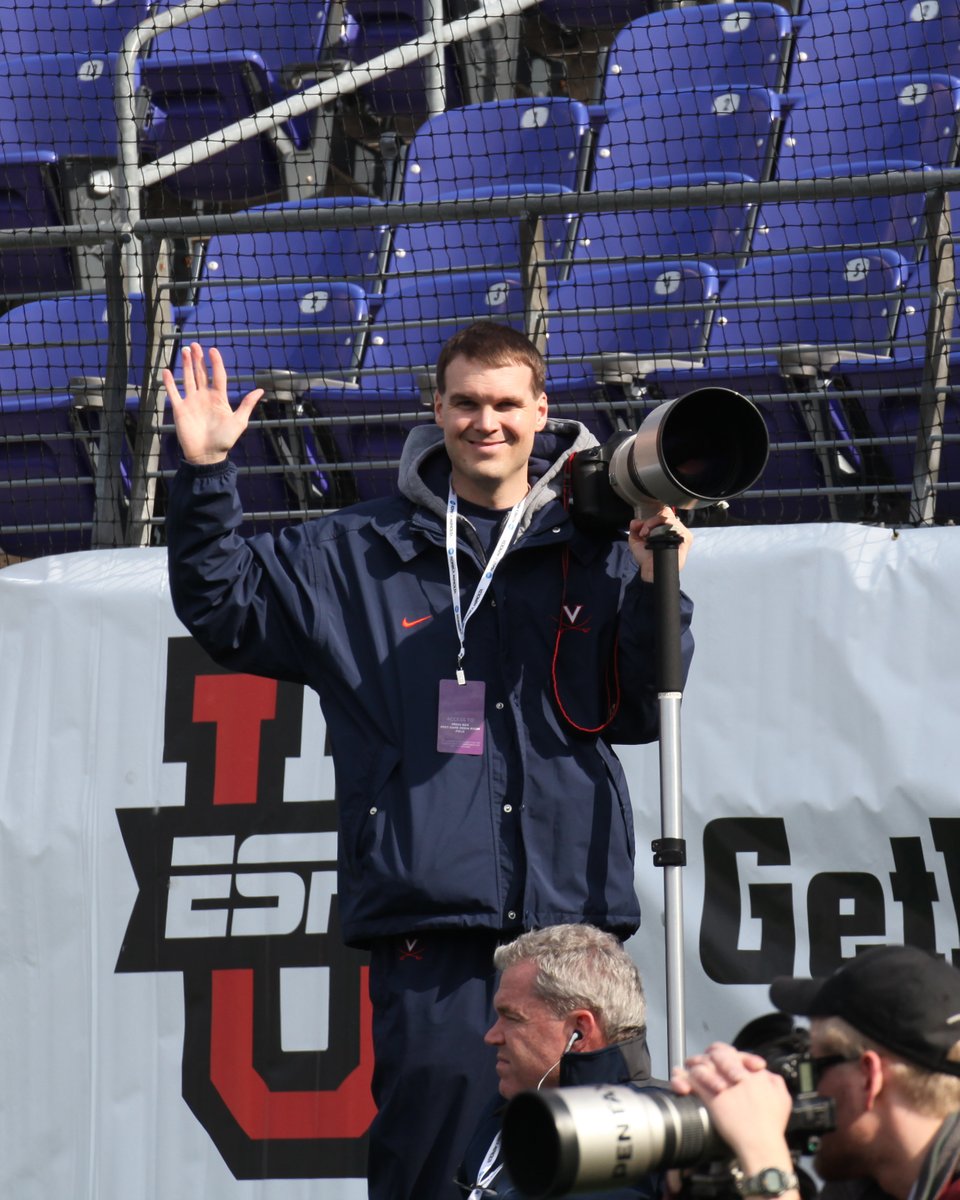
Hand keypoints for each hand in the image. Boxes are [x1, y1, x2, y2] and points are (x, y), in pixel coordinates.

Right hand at [163, 342, 262, 465]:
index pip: (218, 376)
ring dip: (186, 366)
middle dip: (198, 360)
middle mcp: (204, 397)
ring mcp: (191, 402)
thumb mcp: (239, 422)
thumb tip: (261, 390)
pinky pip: (173, 393)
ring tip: (185, 351)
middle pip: (201, 374)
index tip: (213, 350)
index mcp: (219, 398)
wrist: (207, 455)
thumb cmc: (225, 440)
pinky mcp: (180, 410)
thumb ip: (247, 405)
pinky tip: (167, 371)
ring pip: (188, 379)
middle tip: (195, 345)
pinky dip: (169, 383)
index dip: (216, 363)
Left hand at [628, 506, 692, 582]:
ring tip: (647, 536)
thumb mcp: (636, 540)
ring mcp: (681, 534)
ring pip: (669, 519)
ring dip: (654, 525)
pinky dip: (662, 529)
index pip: (665, 512)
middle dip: (651, 521)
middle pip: (667, 513)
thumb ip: (634, 528)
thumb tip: (636, 521)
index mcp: (666, 529)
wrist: (651, 570)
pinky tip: (654, 538)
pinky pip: (675, 526)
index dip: (654, 517)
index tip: (644, 527)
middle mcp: (675, 530)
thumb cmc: (646, 557)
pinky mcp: (685, 538)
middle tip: (644, 532)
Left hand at [671, 1044, 794, 1178]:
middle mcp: (737, 1074)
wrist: (761, 1143)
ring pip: (703, 1065)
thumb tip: (765, 1074)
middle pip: (717, 1054)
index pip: (735, 1053)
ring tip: (689, 1067)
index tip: (721, 1059)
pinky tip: (682, 1082)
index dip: (726, 1053)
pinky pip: (695, 1083)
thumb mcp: (782, 1097)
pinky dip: (685, 1080)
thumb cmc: (772, 1125)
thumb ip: (773, 1080)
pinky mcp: (711, 1098)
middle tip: (703, 1060)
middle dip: (708, 1055)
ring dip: (694, 1065)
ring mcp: (723, 1085)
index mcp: (753, 1072)